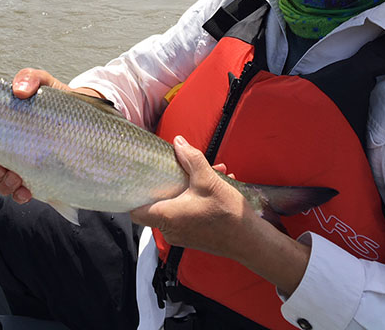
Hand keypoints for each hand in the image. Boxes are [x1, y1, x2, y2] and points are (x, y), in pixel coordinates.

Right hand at [0, 68, 103, 203]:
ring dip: (2, 184)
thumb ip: (31, 78)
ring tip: (15, 178)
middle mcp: (5, 149)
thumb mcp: (44, 83)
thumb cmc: (57, 101)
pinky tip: (27, 189)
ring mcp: (20, 166)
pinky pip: (20, 194)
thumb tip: (19, 90)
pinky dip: (20, 195)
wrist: (88, 118)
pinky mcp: (37, 179)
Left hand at [131, 135, 309, 295]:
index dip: (133, 196)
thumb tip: (178, 142)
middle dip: (172, 182)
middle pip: (158, 203)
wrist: (251, 242)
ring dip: (189, 188)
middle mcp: (170, 230)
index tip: (138, 180)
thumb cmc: (227, 214)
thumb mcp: (208, 180)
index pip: (135, 212)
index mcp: (166, 217)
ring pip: (175, 206)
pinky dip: (195, 199)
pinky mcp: (193, 237)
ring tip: (211, 172)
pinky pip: (186, 214)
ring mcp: (181, 235)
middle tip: (186, 168)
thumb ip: (191, 159)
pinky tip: (216, 185)